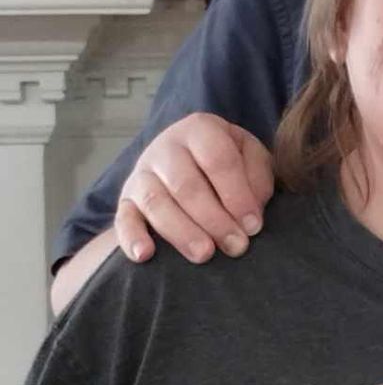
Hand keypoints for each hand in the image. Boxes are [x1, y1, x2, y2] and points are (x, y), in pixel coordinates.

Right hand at [115, 114, 274, 264]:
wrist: (189, 154)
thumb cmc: (228, 158)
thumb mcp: (251, 155)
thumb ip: (257, 178)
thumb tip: (250, 216)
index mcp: (200, 129)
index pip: (218, 160)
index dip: (237, 195)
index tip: (253, 225)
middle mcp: (165, 147)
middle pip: (186, 185)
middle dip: (214, 219)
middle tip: (236, 246)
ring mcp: (141, 172)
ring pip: (156, 202)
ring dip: (182, 232)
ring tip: (204, 254)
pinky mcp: (125, 198)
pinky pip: (122, 218)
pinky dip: (131, 238)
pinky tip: (145, 255)